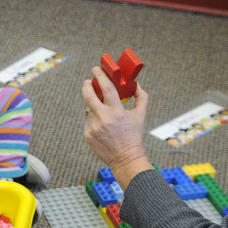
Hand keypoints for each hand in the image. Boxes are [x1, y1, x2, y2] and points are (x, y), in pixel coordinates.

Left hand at [83, 66, 153, 187]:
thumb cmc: (134, 136)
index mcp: (116, 112)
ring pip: (90, 110)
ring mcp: (93, 127)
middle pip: (88, 96)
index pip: (106, 89)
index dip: (100, 76)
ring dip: (95, 109)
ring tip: (105, 117)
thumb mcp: (141, 116)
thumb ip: (141, 97)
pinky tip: (103, 128)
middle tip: (87, 81)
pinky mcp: (88, 135)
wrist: (125, 158)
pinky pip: (88, 122)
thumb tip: (135, 84)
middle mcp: (103, 118)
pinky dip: (93, 121)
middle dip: (86, 86)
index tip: (96, 69)